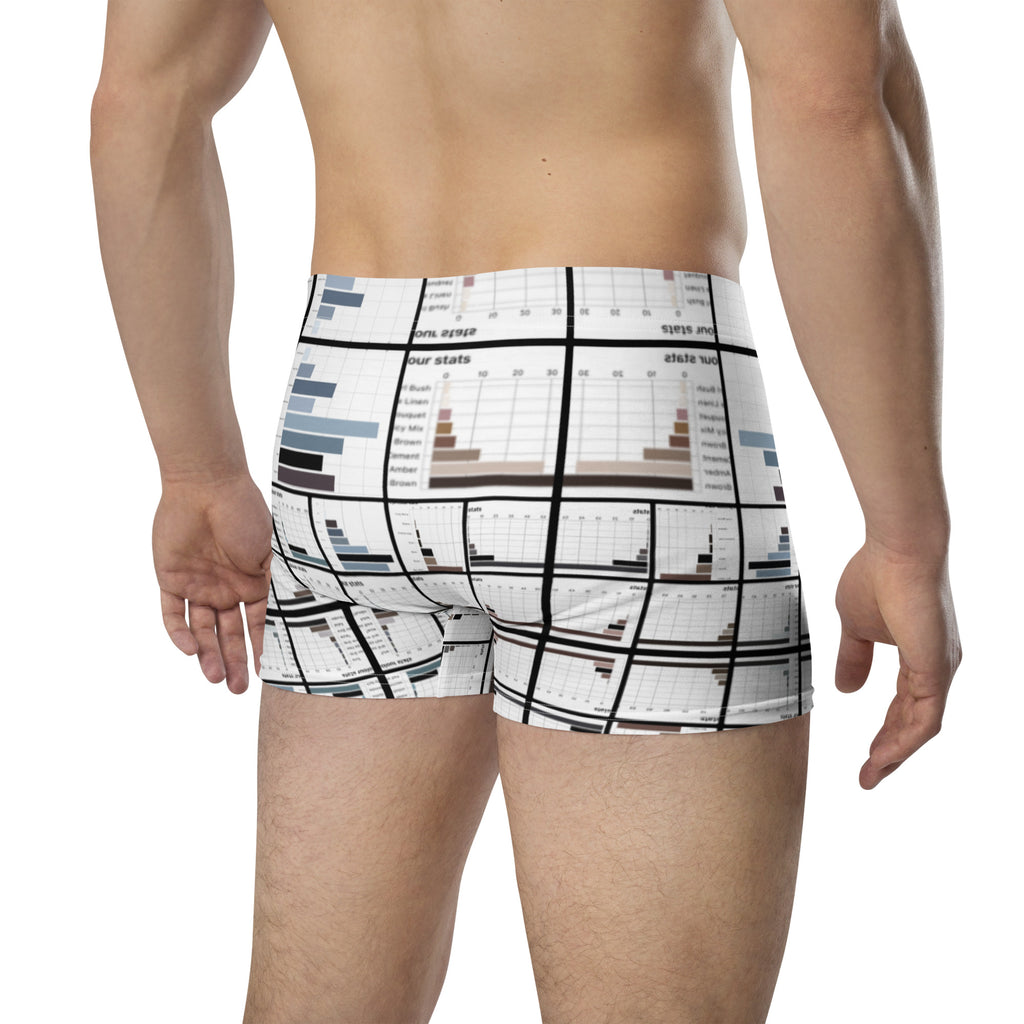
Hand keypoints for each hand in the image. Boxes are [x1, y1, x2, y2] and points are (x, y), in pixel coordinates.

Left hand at [153, 473, 272, 693]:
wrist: (206, 485)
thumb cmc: (246, 514)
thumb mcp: (273, 555)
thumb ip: (278, 587)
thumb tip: (298, 621)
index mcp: (254, 583)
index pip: (260, 625)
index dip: (264, 649)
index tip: (269, 674)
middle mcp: (227, 588)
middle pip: (229, 634)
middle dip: (235, 662)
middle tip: (238, 690)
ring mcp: (198, 585)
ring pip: (201, 630)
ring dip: (208, 655)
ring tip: (216, 678)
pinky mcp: (171, 579)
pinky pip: (172, 614)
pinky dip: (178, 633)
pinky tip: (189, 649)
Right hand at [834, 537, 961, 788]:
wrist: (898, 548)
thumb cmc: (877, 575)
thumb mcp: (854, 626)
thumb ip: (853, 658)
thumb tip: (845, 689)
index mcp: (920, 655)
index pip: (904, 705)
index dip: (885, 732)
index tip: (866, 755)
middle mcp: (936, 666)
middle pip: (914, 722)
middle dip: (890, 751)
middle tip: (868, 775)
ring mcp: (940, 669)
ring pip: (921, 727)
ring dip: (896, 753)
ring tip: (871, 773)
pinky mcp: (937, 669)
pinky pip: (925, 718)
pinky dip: (904, 740)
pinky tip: (884, 755)